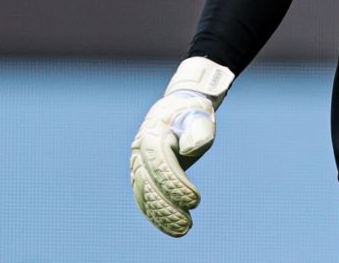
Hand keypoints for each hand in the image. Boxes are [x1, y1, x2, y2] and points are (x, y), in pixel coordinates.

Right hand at [130, 56, 234, 236]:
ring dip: (161, 215)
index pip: (160, 163)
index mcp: (152, 133)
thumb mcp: (200, 113)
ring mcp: (138, 163)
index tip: (195, 200)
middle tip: (187, 224)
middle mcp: (139, 150)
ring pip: (144, 194)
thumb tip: (190, 149)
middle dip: (167, 206)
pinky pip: (144, 196)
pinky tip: (171, 227)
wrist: (180, 107)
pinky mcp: (142, 174)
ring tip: (182, 230)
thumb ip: (198, 129)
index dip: (175, 184)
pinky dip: (155, 214)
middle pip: (148, 183)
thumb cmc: (193, 112)